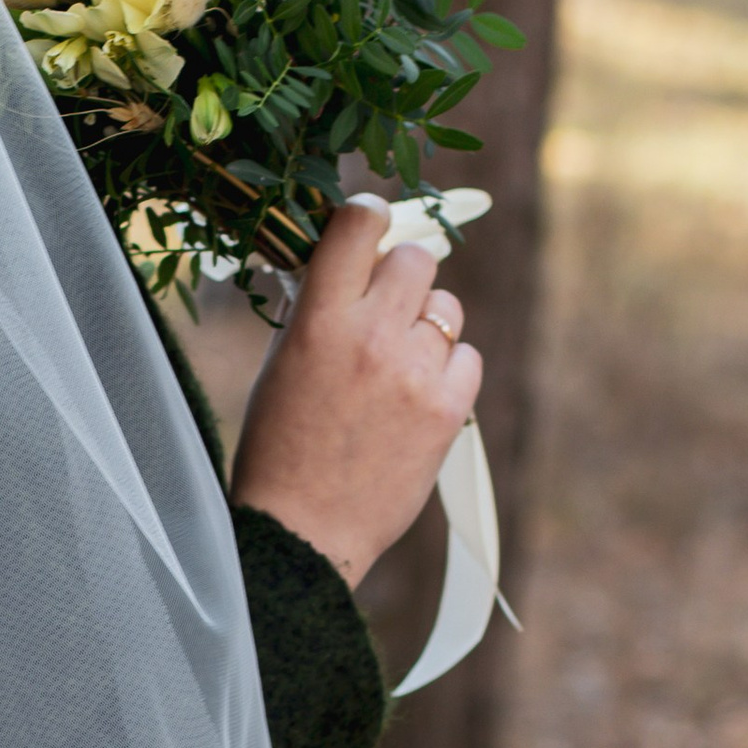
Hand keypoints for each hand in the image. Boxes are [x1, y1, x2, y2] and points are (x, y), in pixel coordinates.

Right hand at [229, 207, 482, 591]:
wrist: (302, 531)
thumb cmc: (279, 446)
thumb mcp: (282, 361)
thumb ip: (318, 307)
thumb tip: (352, 262)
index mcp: (319, 319)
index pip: (359, 225)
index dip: (370, 217)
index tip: (372, 225)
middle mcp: (371, 336)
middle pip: (415, 260)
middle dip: (401, 277)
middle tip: (385, 308)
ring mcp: (415, 373)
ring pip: (447, 308)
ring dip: (427, 326)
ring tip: (397, 366)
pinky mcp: (448, 410)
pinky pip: (468, 356)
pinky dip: (448, 370)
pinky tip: (417, 397)